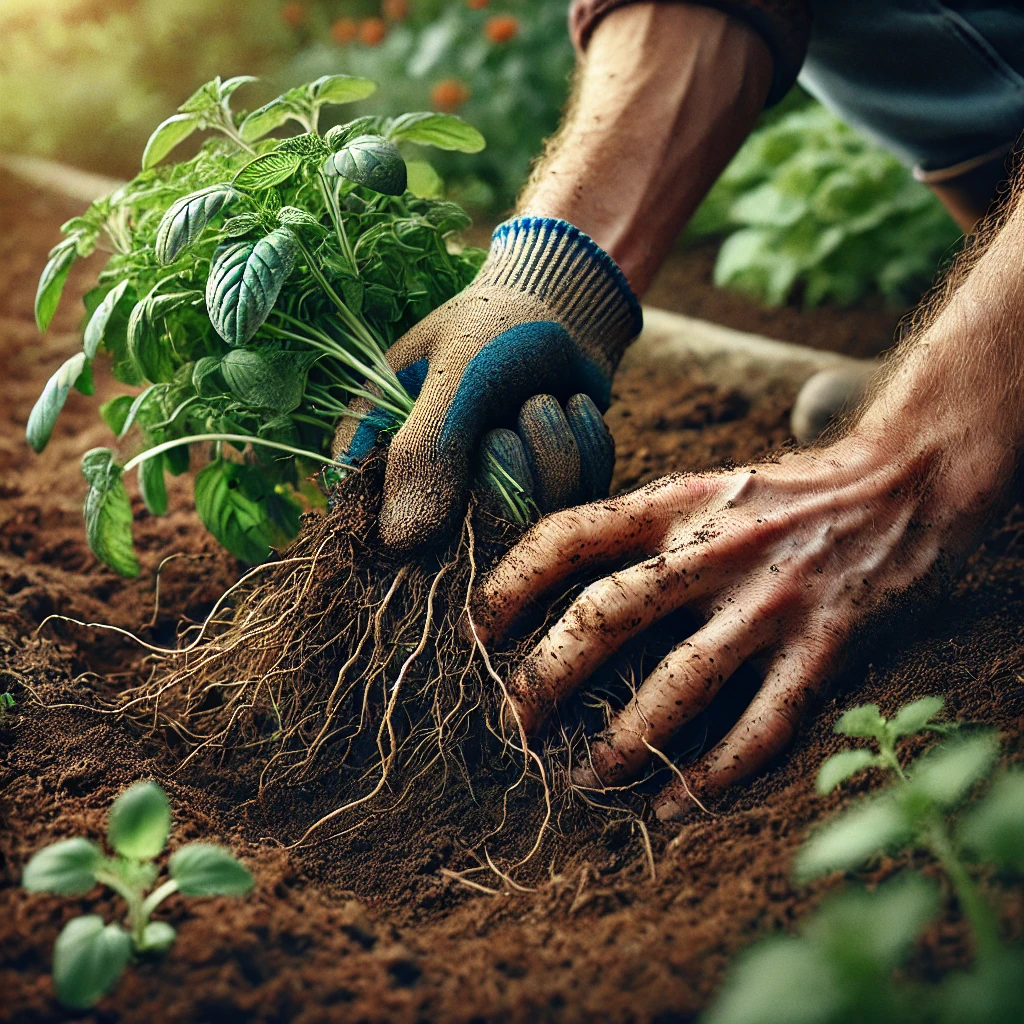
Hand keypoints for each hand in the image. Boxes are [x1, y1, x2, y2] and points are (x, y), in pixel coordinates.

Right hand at [332, 217, 640, 550]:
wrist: (565, 305)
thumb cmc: (495, 326)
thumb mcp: (455, 378)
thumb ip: (424, 453)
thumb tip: (398, 544)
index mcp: (377, 453)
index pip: (376, 531)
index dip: (417, 531)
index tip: (460, 491)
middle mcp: (429, 487)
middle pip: (466, 538)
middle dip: (506, 468)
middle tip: (510, 418)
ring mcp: (490, 497)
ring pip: (530, 522)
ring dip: (551, 449)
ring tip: (540, 400)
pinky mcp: (546, 497)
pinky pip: (574, 501)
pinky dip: (584, 448)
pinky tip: (571, 406)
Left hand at [470, 428, 1002, 818]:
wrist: (898, 483)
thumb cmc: (778, 495)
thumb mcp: (700, 488)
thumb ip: (639, 531)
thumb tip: (555, 593)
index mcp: (673, 503)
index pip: (569, 535)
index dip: (511, 583)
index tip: (480, 632)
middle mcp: (715, 548)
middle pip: (607, 614)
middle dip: (547, 677)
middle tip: (514, 725)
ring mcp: (771, 598)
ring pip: (680, 680)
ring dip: (625, 739)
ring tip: (589, 777)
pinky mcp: (824, 644)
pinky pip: (764, 724)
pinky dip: (714, 775)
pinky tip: (674, 806)